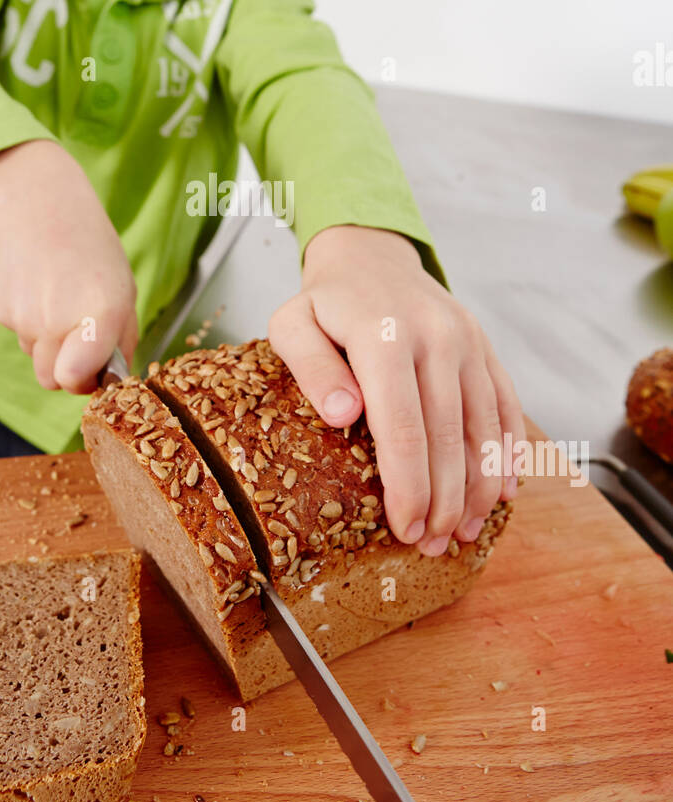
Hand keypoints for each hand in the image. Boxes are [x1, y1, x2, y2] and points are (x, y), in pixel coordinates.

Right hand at [0, 140, 137, 391]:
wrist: (40, 203)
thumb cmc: (89, 245)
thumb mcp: (123, 288)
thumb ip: (120, 338)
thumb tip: (110, 378)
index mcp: (98, 314)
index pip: (73, 380)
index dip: (83, 382)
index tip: (91, 370)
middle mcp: (56, 319)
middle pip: (50, 380)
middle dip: (64, 367)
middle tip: (76, 334)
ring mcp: (23, 315)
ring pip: (34, 355)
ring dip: (46, 339)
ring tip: (58, 296)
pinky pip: (18, 332)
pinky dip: (28, 318)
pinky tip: (39, 286)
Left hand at [267, 224, 524, 555]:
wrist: (371, 255)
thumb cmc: (325, 304)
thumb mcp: (293, 325)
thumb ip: (311, 367)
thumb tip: (343, 415)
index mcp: (384, 334)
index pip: (403, 425)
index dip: (408, 485)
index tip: (404, 527)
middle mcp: (436, 335)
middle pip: (448, 435)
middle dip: (444, 499)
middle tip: (433, 545)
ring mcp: (468, 340)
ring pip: (484, 426)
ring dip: (480, 487)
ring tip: (464, 532)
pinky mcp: (485, 347)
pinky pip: (506, 405)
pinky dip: (508, 452)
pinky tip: (502, 492)